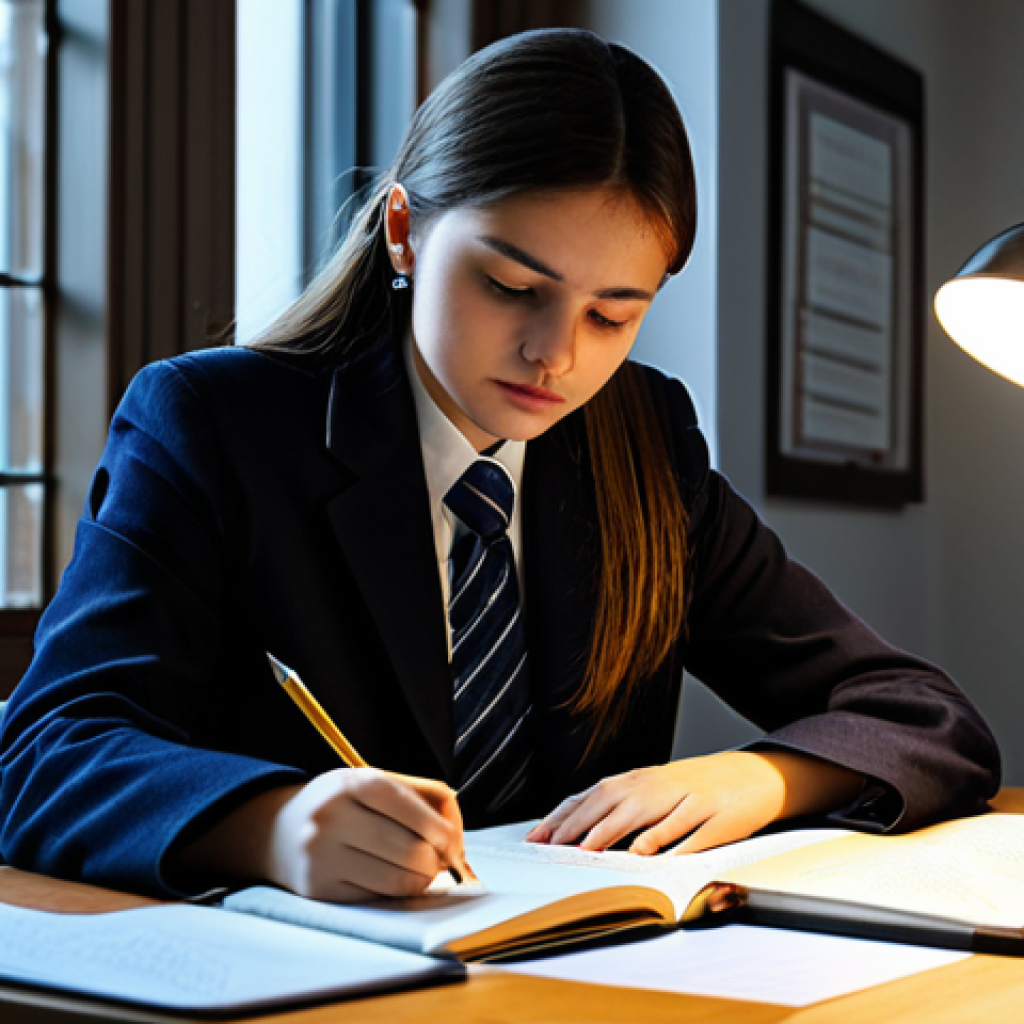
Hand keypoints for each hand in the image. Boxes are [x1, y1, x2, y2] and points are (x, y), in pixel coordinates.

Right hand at [176, 767, 467, 901]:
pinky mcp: (319, 889)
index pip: (410, 808)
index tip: (452, 842)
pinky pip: (377, 899)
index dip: (441, 829)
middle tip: (438, 860)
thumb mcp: (376, 781)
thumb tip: (457, 837)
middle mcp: (332, 817)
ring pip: (398, 880)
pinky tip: (394, 880)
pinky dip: (397, 893)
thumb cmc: (344, 804)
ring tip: (420, 870)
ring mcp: (322, 856)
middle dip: (436, 859)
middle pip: (410, 849)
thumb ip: (425, 795)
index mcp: (351, 783)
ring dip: (421, 880)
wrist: (279, 831)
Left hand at [525, 750, 863, 855]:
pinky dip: (667, 840)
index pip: (593, 794)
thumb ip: (621, 806)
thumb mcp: (656, 791)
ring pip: (646, 811)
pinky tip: (648, 853)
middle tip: (554, 844)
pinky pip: (689, 829)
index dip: (565, 814)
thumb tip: (576, 828)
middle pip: (612, 801)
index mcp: (641, 780)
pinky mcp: (716, 815)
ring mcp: (688, 798)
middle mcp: (660, 784)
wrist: (752, 775)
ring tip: (589, 847)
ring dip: (614, 829)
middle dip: (580, 822)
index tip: (538, 836)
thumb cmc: (696, 789)